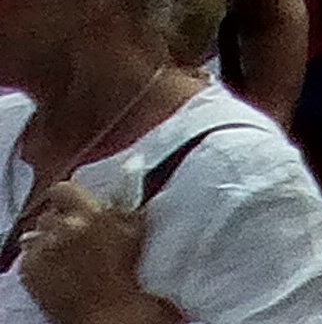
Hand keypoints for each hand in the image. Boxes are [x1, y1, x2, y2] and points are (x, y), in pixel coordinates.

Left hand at [15, 181, 147, 323]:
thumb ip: (127, 201)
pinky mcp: (29, 272)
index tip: (73, 205)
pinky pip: (28, 257)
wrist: (107, 311)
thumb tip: (131, 171)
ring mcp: (41, 252)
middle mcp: (60, 230)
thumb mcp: (134, 231)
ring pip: (37, 235)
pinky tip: (57, 271)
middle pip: (49, 214)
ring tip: (66, 256)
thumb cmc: (124, 274)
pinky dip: (40, 261)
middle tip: (76, 236)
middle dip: (61, 222)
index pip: (62, 190)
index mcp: (87, 215)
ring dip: (49, 241)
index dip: (67, 197)